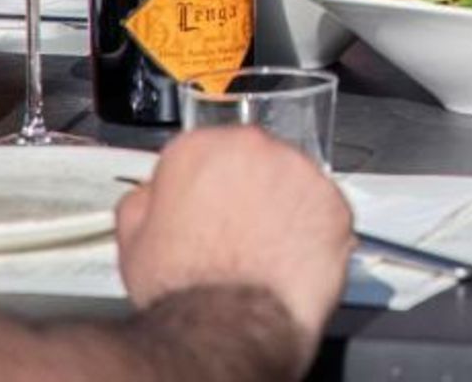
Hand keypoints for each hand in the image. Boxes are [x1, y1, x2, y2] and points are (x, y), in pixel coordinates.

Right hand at [116, 126, 351, 361]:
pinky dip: (315, 232)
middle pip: (255, 161)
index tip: (207, 205)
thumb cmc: (184, 286)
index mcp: (200, 148)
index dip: (205, 185)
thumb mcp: (134, 239)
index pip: (206, 152)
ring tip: (263, 250)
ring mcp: (302, 174)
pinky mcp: (337, 204)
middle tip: (236, 232)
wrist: (227, 322)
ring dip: (284, 208)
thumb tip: (152, 196)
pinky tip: (291, 258)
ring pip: (294, 184)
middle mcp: (255, 148)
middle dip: (249, 191)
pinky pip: (326, 212)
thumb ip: (144, 202)